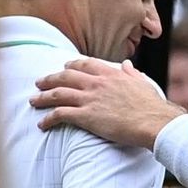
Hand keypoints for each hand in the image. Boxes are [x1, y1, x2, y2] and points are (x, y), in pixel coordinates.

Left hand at [31, 58, 185, 149]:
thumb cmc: (152, 106)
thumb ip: (132, 73)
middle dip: (50, 78)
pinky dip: (48, 118)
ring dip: (43, 97)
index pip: (86, 64)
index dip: (72, 65)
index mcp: (111, 74)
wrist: (153, 121)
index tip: (65, 66)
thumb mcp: (143, 83)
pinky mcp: (86, 116)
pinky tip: (42, 123)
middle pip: (66, 76)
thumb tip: (127, 64)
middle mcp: (97, 83)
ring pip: (58, 94)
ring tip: (34, 100)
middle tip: (40, 82)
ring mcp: (90, 99)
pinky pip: (60, 114)